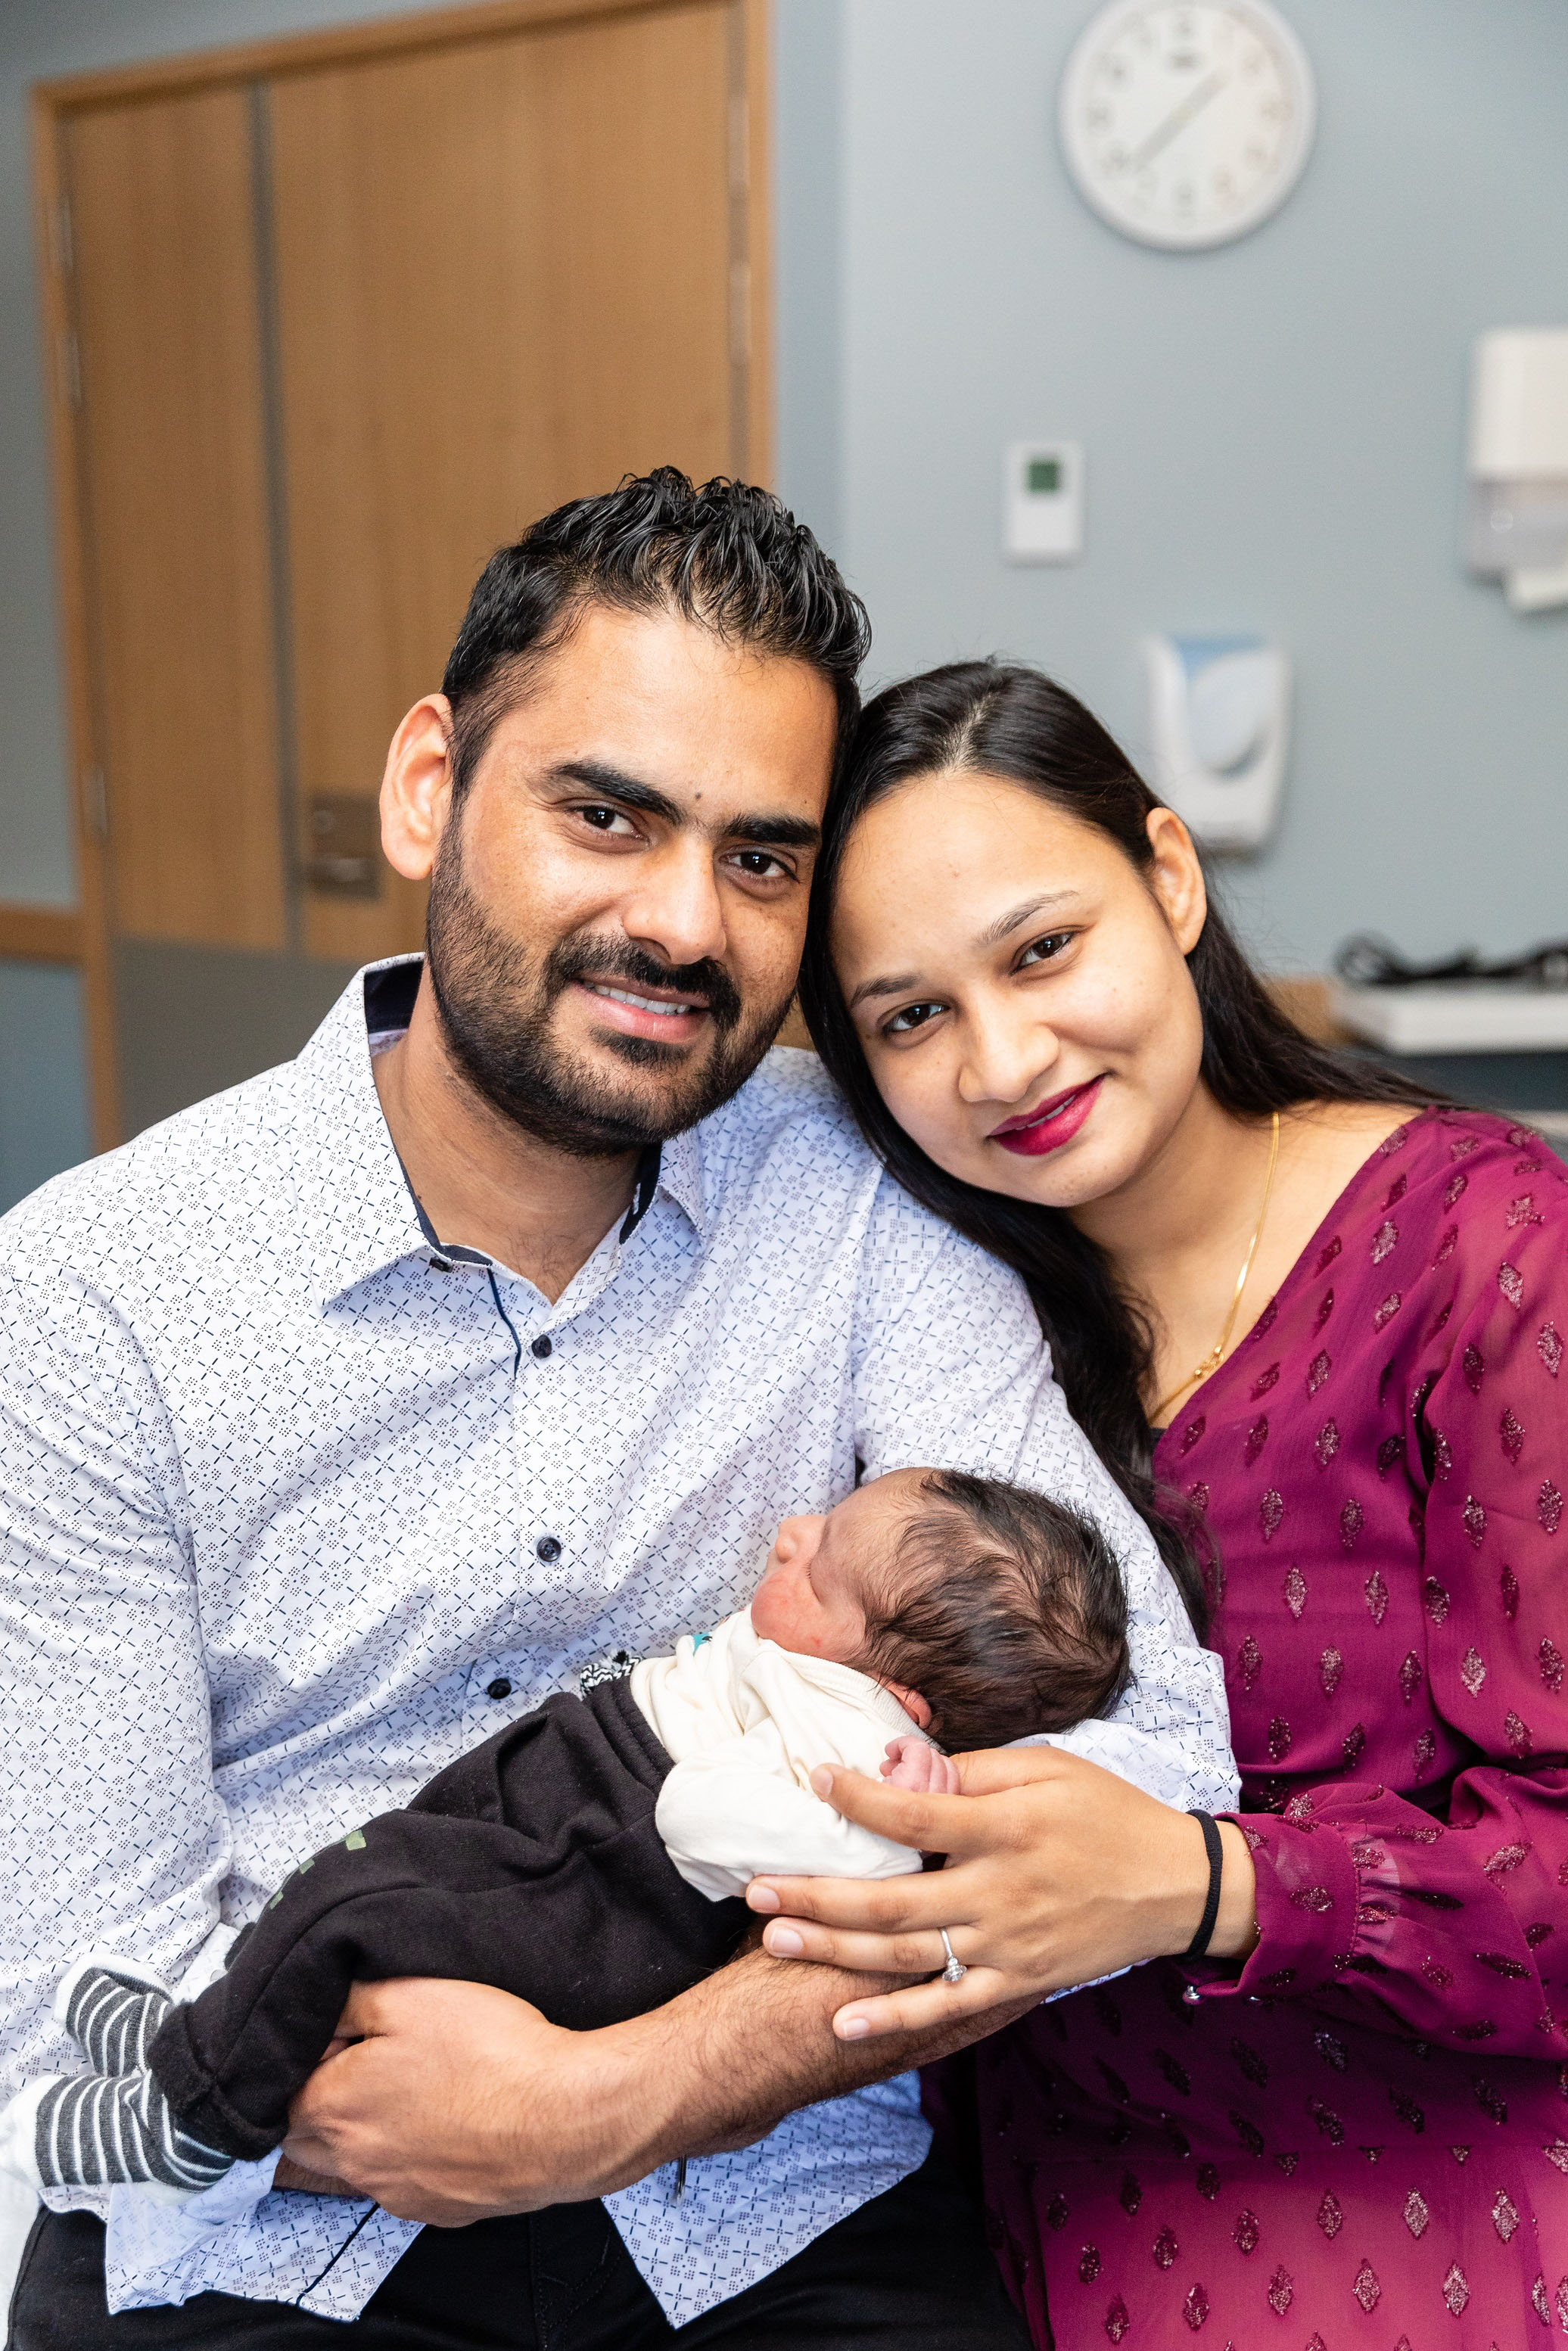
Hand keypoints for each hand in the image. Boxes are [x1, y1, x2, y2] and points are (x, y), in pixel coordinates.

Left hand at [281, 1978, 619, 2224]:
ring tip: (417, 2088)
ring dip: (367, 2129)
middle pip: (307, 2133)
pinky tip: (450, 2121)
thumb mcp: (407, 1994)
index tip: (349, 2030)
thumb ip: (346, 1998)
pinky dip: (411, 2155)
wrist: (564, 2120)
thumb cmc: (489, 2053)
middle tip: (370, 2059)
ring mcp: (396, 2194)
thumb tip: (315, 2004)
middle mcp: (353, 2164)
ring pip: (354, 2162)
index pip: (280, 2087)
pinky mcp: (437, 2210)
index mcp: (332, 2108)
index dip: (309, 2052)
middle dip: (322, 2098)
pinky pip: (402, 2181)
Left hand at [746, 1745, 1255, 2040]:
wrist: (1175, 1885)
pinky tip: (840, 2022)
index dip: (856, 1798)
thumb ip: (973, 1772)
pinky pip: (945, 2007)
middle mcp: (999, 1891)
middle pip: (889, 1899)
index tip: (814, 1780)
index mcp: (1005, 1827)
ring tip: (774, 1938)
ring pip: (903, 1955)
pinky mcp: (1017, 1983)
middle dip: (815, 1896)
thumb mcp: (1047, 1768)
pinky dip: (892, 2020)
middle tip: (756, 1888)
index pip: (911, 1816)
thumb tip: (903, 1768)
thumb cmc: (1107, 1812)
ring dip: (832, 1951)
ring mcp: (1006, 1946)